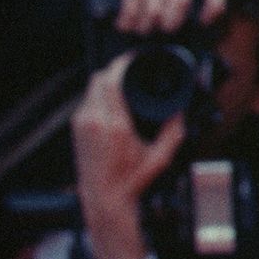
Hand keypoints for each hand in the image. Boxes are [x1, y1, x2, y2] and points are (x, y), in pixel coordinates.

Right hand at [64, 0, 226, 32]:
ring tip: (135, 26)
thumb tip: (178, 22)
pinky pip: (134, 11)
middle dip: (170, 23)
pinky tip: (122, 23)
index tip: (202, 21)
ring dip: (143, 26)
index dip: (215, 6)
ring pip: (155, 11)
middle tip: (159, 29)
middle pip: (182, 2)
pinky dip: (127, 23)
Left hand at [71, 58, 184, 258]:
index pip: (110, 81)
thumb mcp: (160, 158)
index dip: (121, 64)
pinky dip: (98, 94)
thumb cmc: (131, 182)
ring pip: (90, 88)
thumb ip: (175, 132)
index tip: (133, 58)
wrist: (104, 200)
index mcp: (114, 126)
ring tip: (123, 79)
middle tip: (130, 67)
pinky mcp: (77, 129)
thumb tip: (182, 111)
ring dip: (105, 81)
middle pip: (98, 78)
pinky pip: (87, 101)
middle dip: (114, 69)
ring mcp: (81, 125)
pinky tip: (111, 96)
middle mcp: (93, 122)